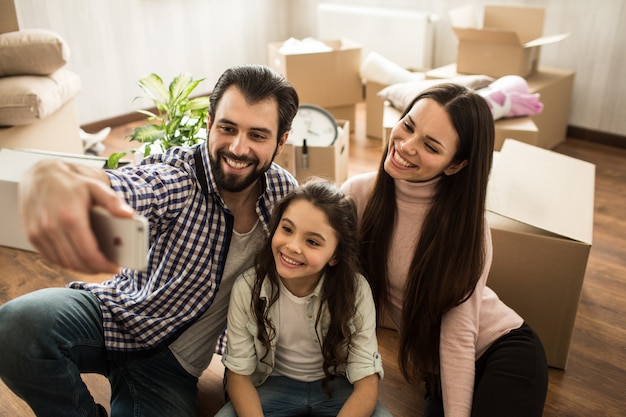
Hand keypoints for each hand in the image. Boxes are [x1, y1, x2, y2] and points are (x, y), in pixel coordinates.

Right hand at [18, 159, 134, 273]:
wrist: (39, 174)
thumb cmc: (71, 182)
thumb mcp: (96, 186)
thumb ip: (113, 201)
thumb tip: (128, 214)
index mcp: (70, 217)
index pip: (88, 252)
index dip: (103, 265)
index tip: (114, 268)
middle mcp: (51, 226)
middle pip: (76, 261)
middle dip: (94, 269)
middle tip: (107, 268)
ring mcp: (38, 232)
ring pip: (62, 262)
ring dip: (81, 267)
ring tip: (96, 264)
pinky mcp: (31, 235)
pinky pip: (50, 257)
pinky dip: (66, 262)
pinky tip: (78, 258)